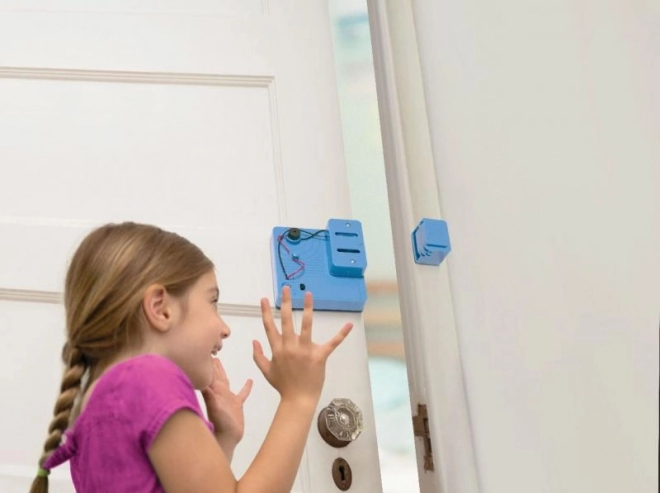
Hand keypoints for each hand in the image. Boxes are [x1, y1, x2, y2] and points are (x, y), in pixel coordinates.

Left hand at [202, 358, 252, 458]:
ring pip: (225, 380)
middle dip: (212, 363)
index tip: (204, 349)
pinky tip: (250, 381)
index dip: (208, 363)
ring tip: (219, 360)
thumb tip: (203, 381)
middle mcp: (220, 392)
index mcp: (215, 391)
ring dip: (222, 371)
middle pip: (215, 373)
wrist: (227, 439)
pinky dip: (246, 388)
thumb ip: (210, 395)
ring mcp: (228, 398)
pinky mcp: (236, 405)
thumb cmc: (221, 425)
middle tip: (209, 349)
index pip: (210, 373)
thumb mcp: (215, 408)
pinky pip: (242, 394)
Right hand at [253, 286, 352, 403]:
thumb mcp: (266, 371)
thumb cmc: (282, 385)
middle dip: (286, 303)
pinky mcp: (319, 356)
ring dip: (307, 309)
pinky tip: (349, 324)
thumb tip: (254, 340)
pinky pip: (332, 343)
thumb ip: (258, 355)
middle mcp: (289, 346)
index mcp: (277, 349)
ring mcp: (305, 351)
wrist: (297, 400)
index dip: (266, 312)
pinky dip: (341, 334)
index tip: (264, 299)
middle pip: (286, 320)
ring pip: (306, 326)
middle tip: (287, 288)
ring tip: (309, 294)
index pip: (269, 326)